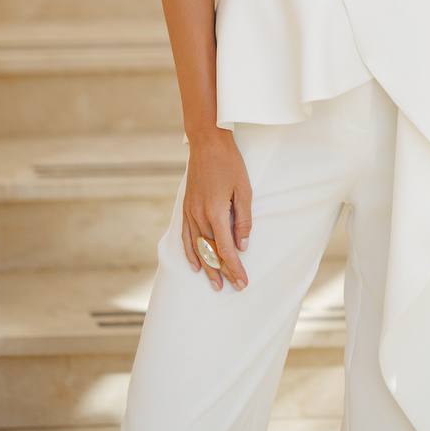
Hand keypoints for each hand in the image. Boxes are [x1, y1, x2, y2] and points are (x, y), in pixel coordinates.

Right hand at [181, 130, 251, 291]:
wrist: (207, 142)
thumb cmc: (229, 163)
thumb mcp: (244, 189)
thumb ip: (243, 219)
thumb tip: (243, 245)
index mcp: (216, 213)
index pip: (225, 250)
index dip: (234, 268)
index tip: (243, 282)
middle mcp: (200, 216)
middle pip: (211, 253)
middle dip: (223, 272)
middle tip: (233, 287)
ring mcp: (190, 212)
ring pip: (198, 248)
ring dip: (207, 267)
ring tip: (215, 284)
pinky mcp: (186, 207)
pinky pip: (186, 235)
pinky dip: (189, 253)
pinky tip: (195, 265)